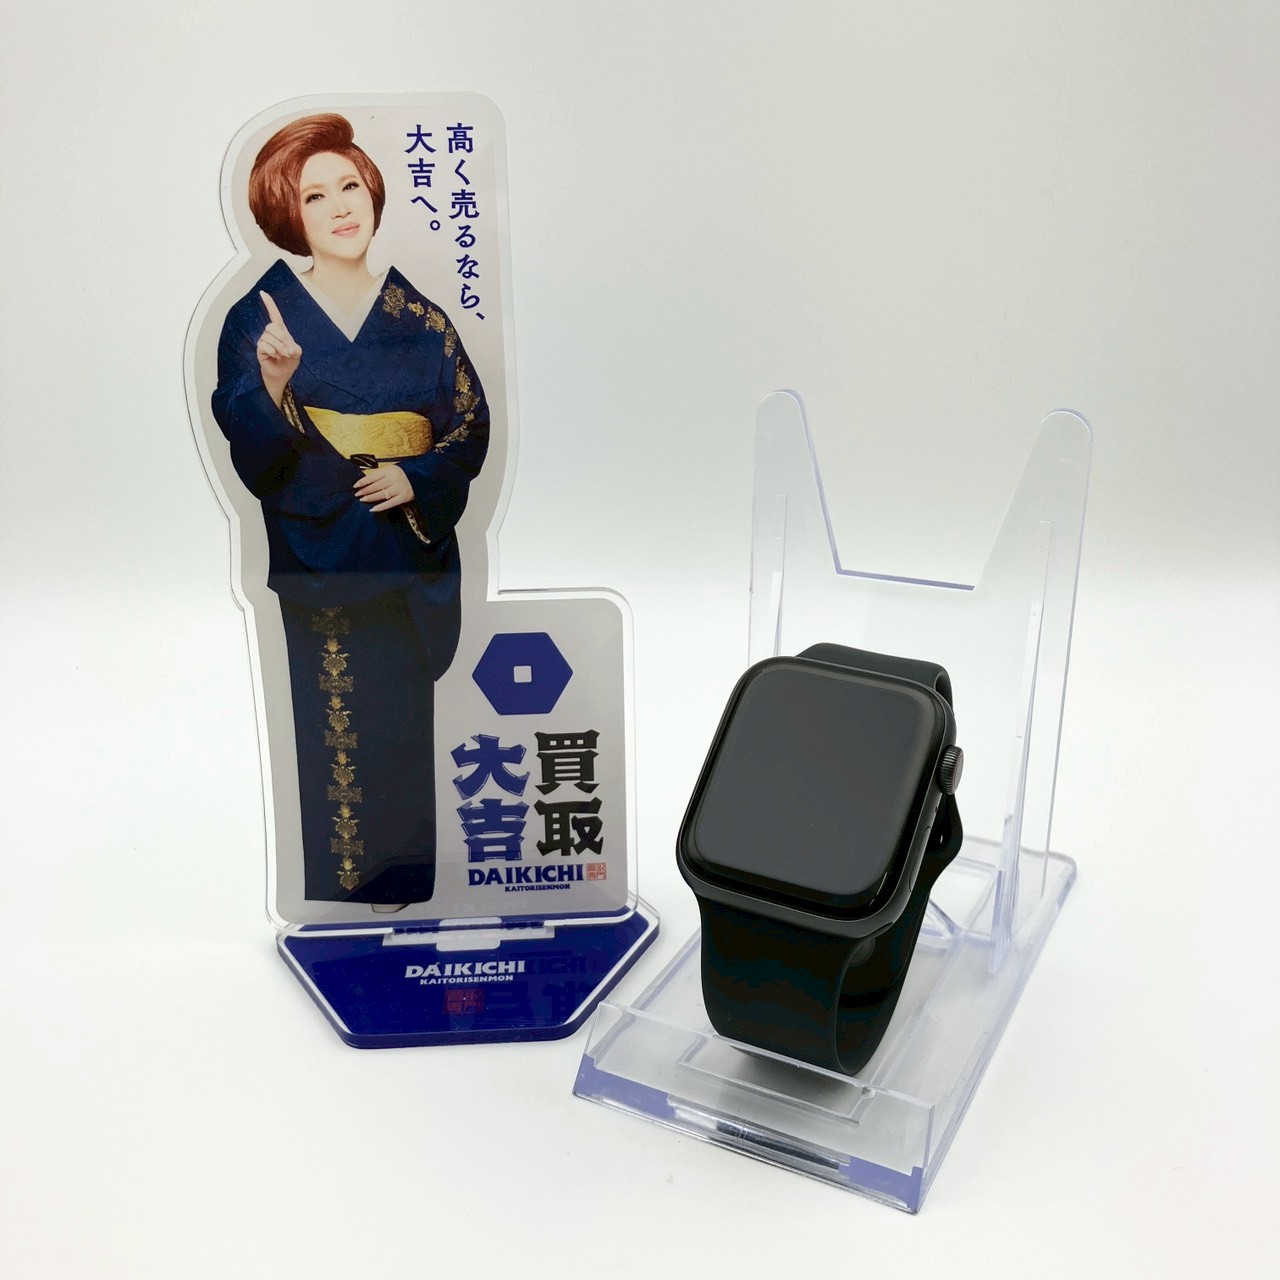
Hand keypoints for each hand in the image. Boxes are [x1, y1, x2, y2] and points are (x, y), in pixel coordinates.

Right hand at [257, 290, 301, 406]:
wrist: (283, 373)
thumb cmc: (290, 361)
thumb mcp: (297, 354)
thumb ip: (295, 349)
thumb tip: (288, 348)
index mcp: (281, 330)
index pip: (274, 315)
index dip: (269, 304)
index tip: (262, 293)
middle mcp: (271, 333)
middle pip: (271, 326)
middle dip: (281, 338)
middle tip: (287, 350)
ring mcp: (264, 340)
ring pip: (267, 337)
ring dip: (278, 347)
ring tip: (282, 355)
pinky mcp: (260, 349)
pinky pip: (264, 345)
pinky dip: (272, 351)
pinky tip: (275, 356)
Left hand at [355, 464, 414, 512]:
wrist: (423, 477)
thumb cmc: (404, 474)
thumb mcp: (393, 470)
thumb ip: (381, 475)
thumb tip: (366, 482)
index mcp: (390, 470)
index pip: (372, 477)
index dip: (363, 482)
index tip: (355, 486)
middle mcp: (394, 479)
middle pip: (375, 486)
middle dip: (365, 491)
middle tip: (357, 494)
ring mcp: (399, 488)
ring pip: (381, 494)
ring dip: (370, 498)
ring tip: (362, 500)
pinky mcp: (404, 497)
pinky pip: (390, 503)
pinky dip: (381, 507)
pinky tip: (373, 509)